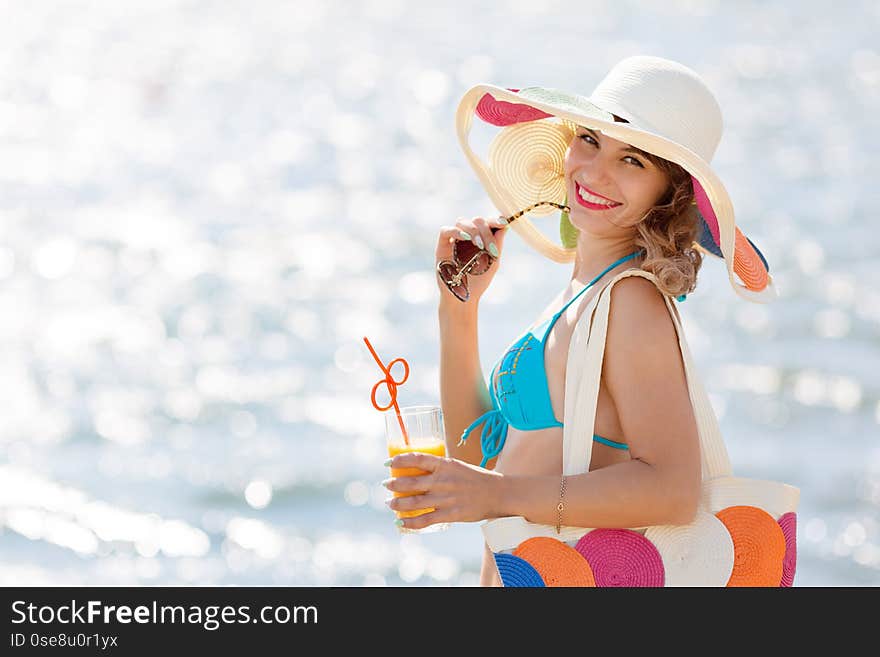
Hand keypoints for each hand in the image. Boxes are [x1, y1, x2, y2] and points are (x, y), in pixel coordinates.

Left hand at [383, 452, 503, 530]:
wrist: (498, 494)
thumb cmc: (476, 479)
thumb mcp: (457, 466)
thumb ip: (439, 468)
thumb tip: (417, 470)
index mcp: (445, 464)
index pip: (417, 459)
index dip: (399, 460)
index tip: (387, 463)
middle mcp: (443, 480)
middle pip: (411, 482)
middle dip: (394, 484)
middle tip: (385, 485)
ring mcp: (446, 498)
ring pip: (414, 502)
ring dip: (398, 503)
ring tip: (389, 503)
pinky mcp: (451, 514)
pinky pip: (425, 520)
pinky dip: (410, 522)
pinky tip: (401, 522)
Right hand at [434, 215, 509, 304]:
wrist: (463, 298)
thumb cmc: (478, 282)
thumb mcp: (493, 262)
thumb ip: (497, 244)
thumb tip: (505, 225)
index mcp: (481, 238)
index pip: (487, 223)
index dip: (495, 220)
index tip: (504, 222)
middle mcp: (468, 236)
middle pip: (476, 220)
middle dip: (486, 231)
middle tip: (489, 248)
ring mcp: (454, 240)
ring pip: (462, 221)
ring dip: (473, 230)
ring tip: (480, 246)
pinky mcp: (442, 245)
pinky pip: (445, 230)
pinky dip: (456, 231)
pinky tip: (465, 238)